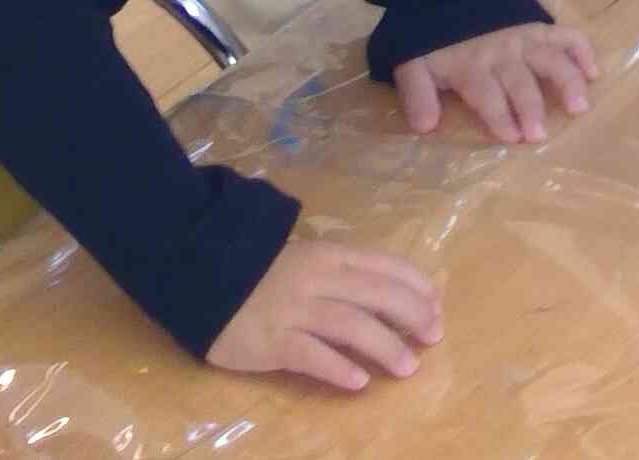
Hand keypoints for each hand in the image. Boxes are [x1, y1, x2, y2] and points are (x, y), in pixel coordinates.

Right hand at [207, 239, 442, 392]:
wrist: (201, 279)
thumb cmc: (264, 275)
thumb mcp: (310, 262)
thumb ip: (348, 276)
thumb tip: (398, 298)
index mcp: (332, 256)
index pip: (388, 266)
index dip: (418, 288)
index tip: (437, 310)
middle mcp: (318, 279)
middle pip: (378, 295)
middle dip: (413, 316)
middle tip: (433, 338)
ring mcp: (294, 310)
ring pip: (351, 326)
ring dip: (385, 347)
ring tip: (407, 368)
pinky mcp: (271, 340)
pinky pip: (310, 355)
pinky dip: (339, 368)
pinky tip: (359, 382)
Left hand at [393, 21, 600, 143]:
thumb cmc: (435, 46)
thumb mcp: (413, 67)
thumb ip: (417, 96)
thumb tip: (425, 126)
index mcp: (471, 66)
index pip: (486, 94)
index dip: (499, 115)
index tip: (512, 137)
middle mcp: (502, 53)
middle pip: (520, 82)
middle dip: (530, 108)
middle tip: (540, 135)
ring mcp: (524, 38)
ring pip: (550, 60)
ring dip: (566, 82)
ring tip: (580, 107)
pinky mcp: (540, 28)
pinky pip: (566, 36)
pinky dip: (582, 51)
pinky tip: (594, 72)